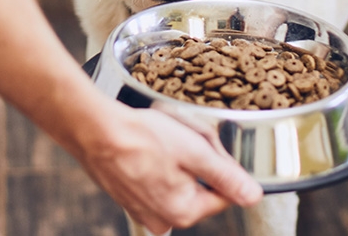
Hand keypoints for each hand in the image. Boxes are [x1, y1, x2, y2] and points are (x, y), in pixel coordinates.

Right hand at [75, 102, 262, 233]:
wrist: (94, 129)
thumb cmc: (141, 137)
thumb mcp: (195, 151)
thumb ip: (227, 176)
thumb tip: (253, 196)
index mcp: (183, 212)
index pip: (224, 194)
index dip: (222, 166)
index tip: (207, 146)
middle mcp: (162, 219)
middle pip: (200, 188)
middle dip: (197, 162)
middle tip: (182, 139)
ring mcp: (142, 210)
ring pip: (178, 182)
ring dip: (177, 161)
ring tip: (162, 141)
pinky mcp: (128, 197)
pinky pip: (155, 180)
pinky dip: (156, 163)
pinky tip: (148, 146)